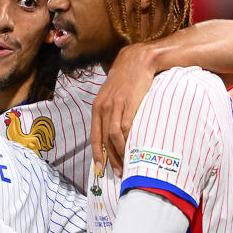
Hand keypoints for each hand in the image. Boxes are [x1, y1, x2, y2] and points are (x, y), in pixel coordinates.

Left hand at [92, 41, 159, 173]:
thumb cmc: (128, 78)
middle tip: (118, 172)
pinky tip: (132, 150)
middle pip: (103, 140)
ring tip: (127, 165)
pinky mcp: (127, 103)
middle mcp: (103, 107)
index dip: (97, 154)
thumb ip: (111, 111)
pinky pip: (125, 128)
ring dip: (119, 154)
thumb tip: (113, 132)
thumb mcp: (113, 94)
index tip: (100, 168)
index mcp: (97, 106)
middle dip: (110, 159)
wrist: (138, 59)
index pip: (94, 136)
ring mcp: (114, 105)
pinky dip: (127, 142)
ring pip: (112, 137)